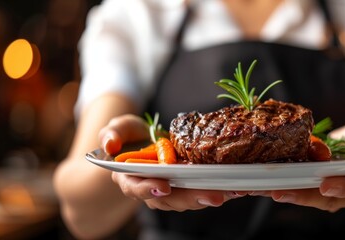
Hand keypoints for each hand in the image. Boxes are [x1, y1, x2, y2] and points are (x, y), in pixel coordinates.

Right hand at [99, 114, 242, 210]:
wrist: (142, 142)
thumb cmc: (128, 137)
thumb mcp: (118, 129)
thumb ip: (112, 134)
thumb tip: (110, 144)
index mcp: (128, 177)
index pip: (136, 187)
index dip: (149, 188)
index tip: (163, 186)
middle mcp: (149, 188)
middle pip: (169, 199)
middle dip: (191, 198)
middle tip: (213, 196)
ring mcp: (169, 190)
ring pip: (187, 199)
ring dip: (208, 197)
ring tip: (229, 192)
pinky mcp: (185, 187)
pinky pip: (199, 191)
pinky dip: (216, 190)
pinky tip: (234, 188)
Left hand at [265, 119, 344, 211]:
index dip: (342, 187)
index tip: (326, 184)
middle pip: (325, 198)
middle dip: (302, 196)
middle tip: (280, 192)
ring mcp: (327, 190)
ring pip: (307, 195)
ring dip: (284, 193)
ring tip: (262, 189)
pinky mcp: (311, 184)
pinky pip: (295, 187)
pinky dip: (277, 185)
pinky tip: (256, 184)